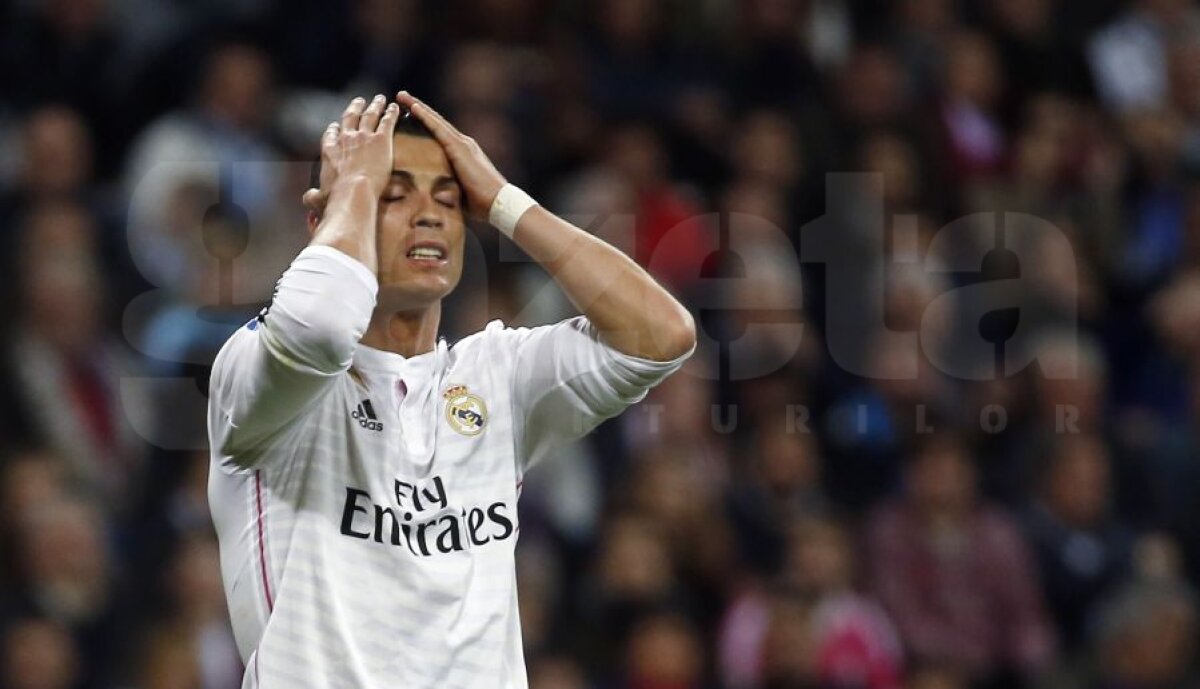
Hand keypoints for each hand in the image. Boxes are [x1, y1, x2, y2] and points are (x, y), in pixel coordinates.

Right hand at [302, 94, 399, 210]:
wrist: (354, 191)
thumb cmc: (337, 197)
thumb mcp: (319, 197)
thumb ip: (313, 196)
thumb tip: (308, 197)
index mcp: (329, 150)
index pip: (331, 134)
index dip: (335, 128)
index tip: (338, 125)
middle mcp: (345, 139)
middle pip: (350, 117)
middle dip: (355, 108)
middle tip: (360, 101)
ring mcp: (363, 137)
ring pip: (369, 115)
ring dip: (375, 105)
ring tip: (380, 99)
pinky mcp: (381, 139)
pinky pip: (387, 121)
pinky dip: (391, 113)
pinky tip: (396, 108)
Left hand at [395, 91, 506, 220]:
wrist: (498, 203)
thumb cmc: (480, 203)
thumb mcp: (458, 190)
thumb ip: (445, 186)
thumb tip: (432, 193)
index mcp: (462, 153)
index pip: (439, 133)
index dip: (425, 121)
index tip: (409, 111)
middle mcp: (463, 143)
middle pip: (436, 122)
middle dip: (418, 108)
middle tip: (402, 96)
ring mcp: (462, 144)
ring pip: (436, 121)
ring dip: (418, 107)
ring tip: (403, 96)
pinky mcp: (460, 148)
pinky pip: (439, 129)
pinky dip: (426, 117)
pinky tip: (414, 108)